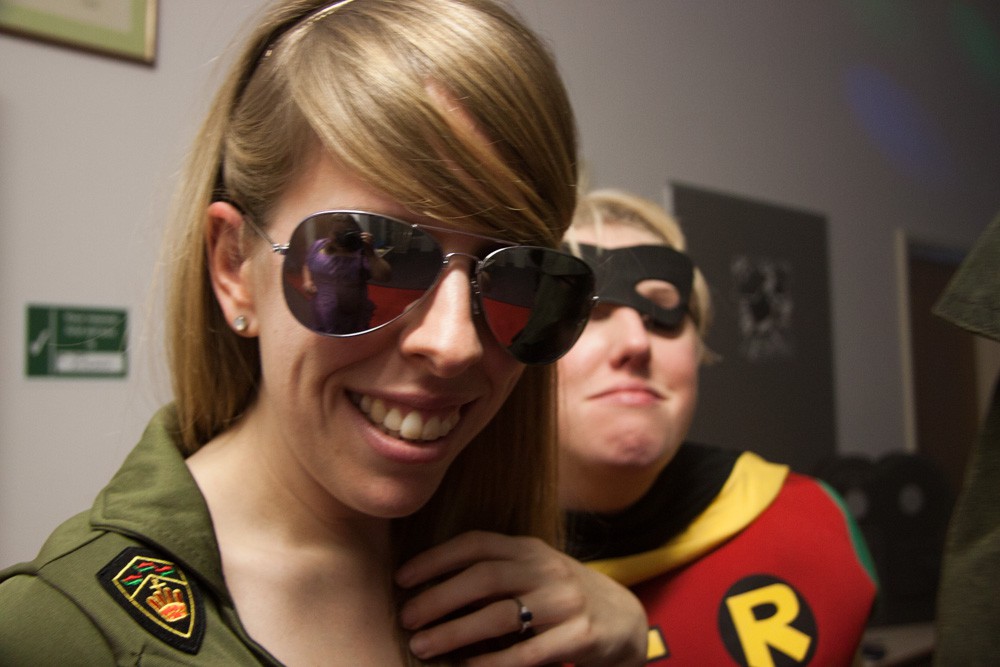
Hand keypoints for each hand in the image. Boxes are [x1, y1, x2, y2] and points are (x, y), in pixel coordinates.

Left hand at [395, 531, 646, 665]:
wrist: (623, 619)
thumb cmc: (561, 596)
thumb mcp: (533, 571)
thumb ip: (495, 570)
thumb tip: (428, 587)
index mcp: (530, 548)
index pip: (477, 544)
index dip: (436, 559)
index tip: (402, 578)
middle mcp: (547, 569)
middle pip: (484, 578)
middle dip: (438, 598)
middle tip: (406, 618)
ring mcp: (566, 602)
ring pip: (500, 616)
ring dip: (455, 632)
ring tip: (422, 646)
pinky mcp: (580, 636)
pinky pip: (526, 653)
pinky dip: (491, 662)